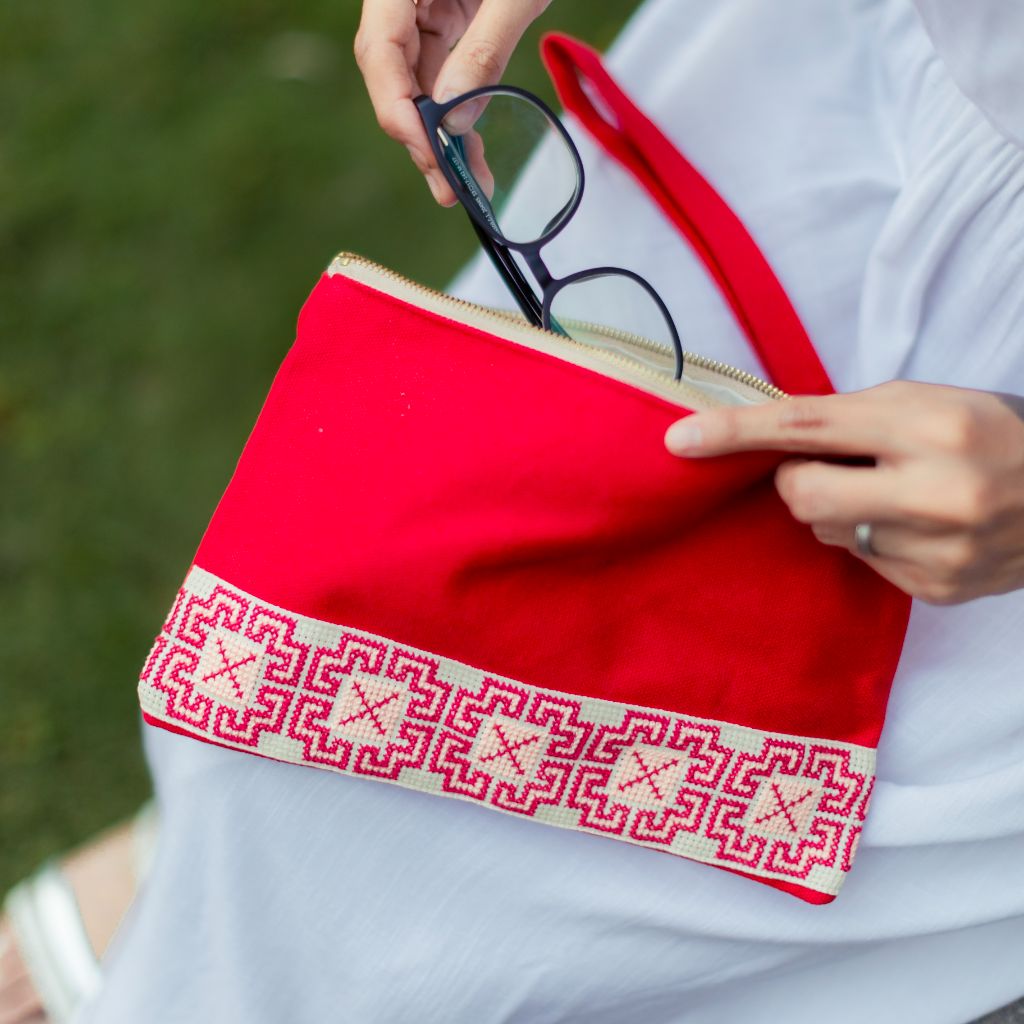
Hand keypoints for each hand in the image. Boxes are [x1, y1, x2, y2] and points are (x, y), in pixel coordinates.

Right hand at [354, 0, 548, 204]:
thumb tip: (455, 115)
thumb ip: (485, 47)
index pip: (380, 49)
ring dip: (440, 137)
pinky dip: (457, 115)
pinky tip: (470, 151)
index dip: (399, 108)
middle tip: (448, 188)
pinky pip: (442, 75)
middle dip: (420, 137)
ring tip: (470, 184)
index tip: (429, 150)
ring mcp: (423, 8)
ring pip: (417, 84)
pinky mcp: (447, 19)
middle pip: (394, 76)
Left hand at [664, 381, 1023, 604]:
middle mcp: (935, 490)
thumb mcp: (927, 402)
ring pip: (826, 534)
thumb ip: (849, 419)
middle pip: (801, 495)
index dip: (737, 432)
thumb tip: (766, 442)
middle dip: (798, 481)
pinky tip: (915, 528)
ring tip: (895, 496)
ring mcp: (939, 550)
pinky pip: (861, 563)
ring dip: (841, 513)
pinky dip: (872, 541)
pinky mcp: (938, 590)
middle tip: (833, 467)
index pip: (808, 425)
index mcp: (929, 425)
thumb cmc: (991, 433)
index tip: (680, 440)